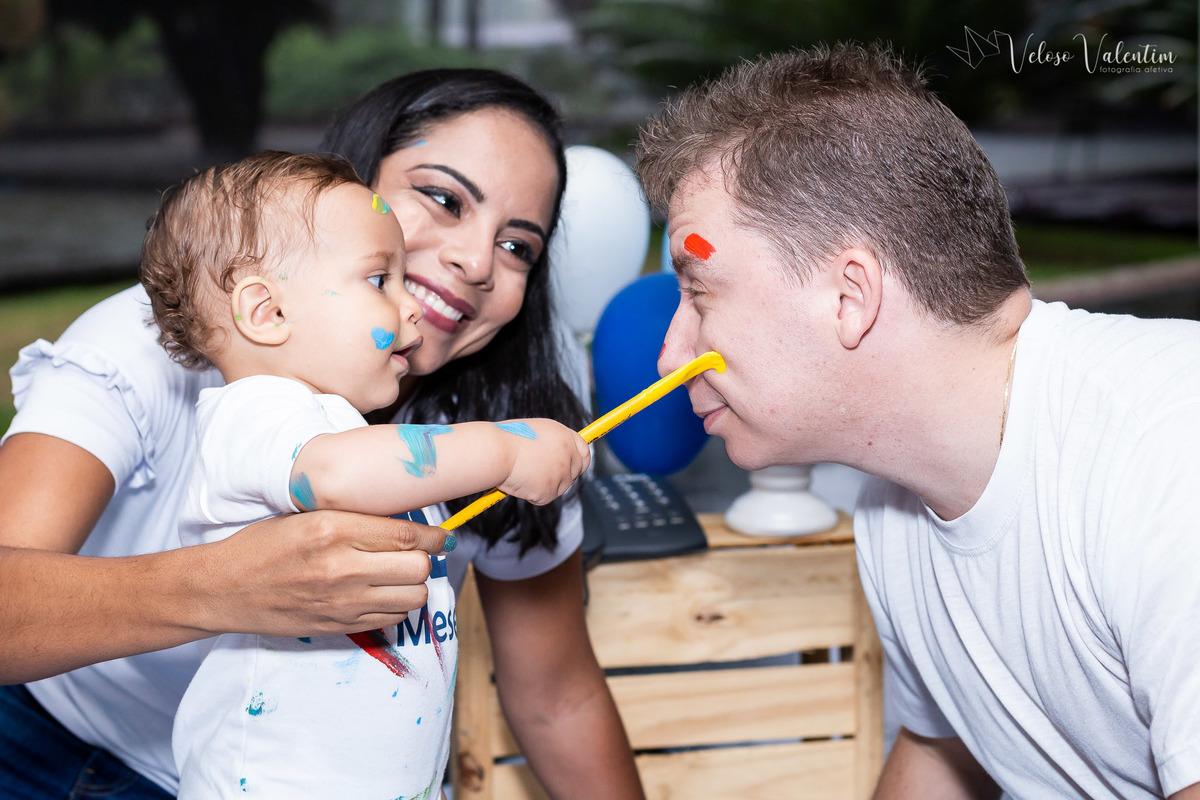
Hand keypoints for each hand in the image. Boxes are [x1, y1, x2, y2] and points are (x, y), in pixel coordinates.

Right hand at [202, 510, 453, 636]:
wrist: (224, 589)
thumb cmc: (264, 546)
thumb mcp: (305, 516)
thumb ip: (353, 517)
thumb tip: (404, 520)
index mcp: (333, 530)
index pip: (406, 534)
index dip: (434, 535)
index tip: (442, 534)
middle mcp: (342, 567)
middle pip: (418, 568)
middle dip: (424, 559)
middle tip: (416, 553)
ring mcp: (342, 602)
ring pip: (412, 596)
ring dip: (414, 584)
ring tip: (400, 574)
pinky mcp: (339, 626)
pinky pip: (392, 618)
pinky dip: (396, 605)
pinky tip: (381, 593)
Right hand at [496, 419, 590, 505]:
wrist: (495, 451)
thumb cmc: (505, 439)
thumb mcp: (535, 432)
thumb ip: (551, 443)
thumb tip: (553, 456)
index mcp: (565, 436)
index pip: (584, 452)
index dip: (578, 460)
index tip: (572, 467)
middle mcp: (568, 454)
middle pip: (574, 472)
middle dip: (560, 476)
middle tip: (540, 475)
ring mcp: (561, 474)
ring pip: (557, 487)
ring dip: (542, 485)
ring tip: (521, 473)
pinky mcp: (550, 491)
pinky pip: (542, 498)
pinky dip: (530, 494)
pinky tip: (519, 481)